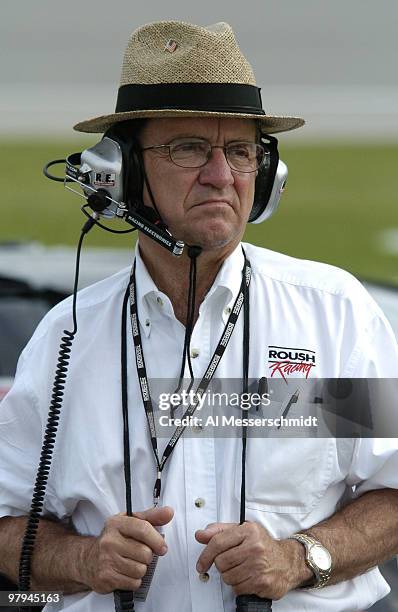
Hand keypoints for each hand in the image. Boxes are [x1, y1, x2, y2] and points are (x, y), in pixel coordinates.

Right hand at [83, 506, 173, 592]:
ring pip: (140, 570)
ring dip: (140, 569)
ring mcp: (106, 560)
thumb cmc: (114, 539)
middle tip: (139, 554)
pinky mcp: (106, 578)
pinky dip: (133, 580)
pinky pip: (133, 583)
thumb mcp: (130, 522)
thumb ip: (151, 517)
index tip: (161, 546)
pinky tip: (125, 572)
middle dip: (147, 556)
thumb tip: (168, 512)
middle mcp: (109, 541)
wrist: (87, 559)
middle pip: (145, 553)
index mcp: (116, 523)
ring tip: (131, 563)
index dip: (157, 539)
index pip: (143, 529)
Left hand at [195, 521, 309, 599]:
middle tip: (232, 562)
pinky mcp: (262, 583)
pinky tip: (247, 577)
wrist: (288, 561)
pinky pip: (238, 589)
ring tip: (241, 569)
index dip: (205, 555)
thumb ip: (219, 531)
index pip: (217, 542)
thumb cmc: (262, 545)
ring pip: (227, 578)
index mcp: (248, 531)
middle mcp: (254, 547)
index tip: (201, 564)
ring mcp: (259, 566)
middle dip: (222, 565)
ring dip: (230, 576)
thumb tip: (200, 535)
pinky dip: (239, 586)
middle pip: (221, 562)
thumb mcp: (242, 531)